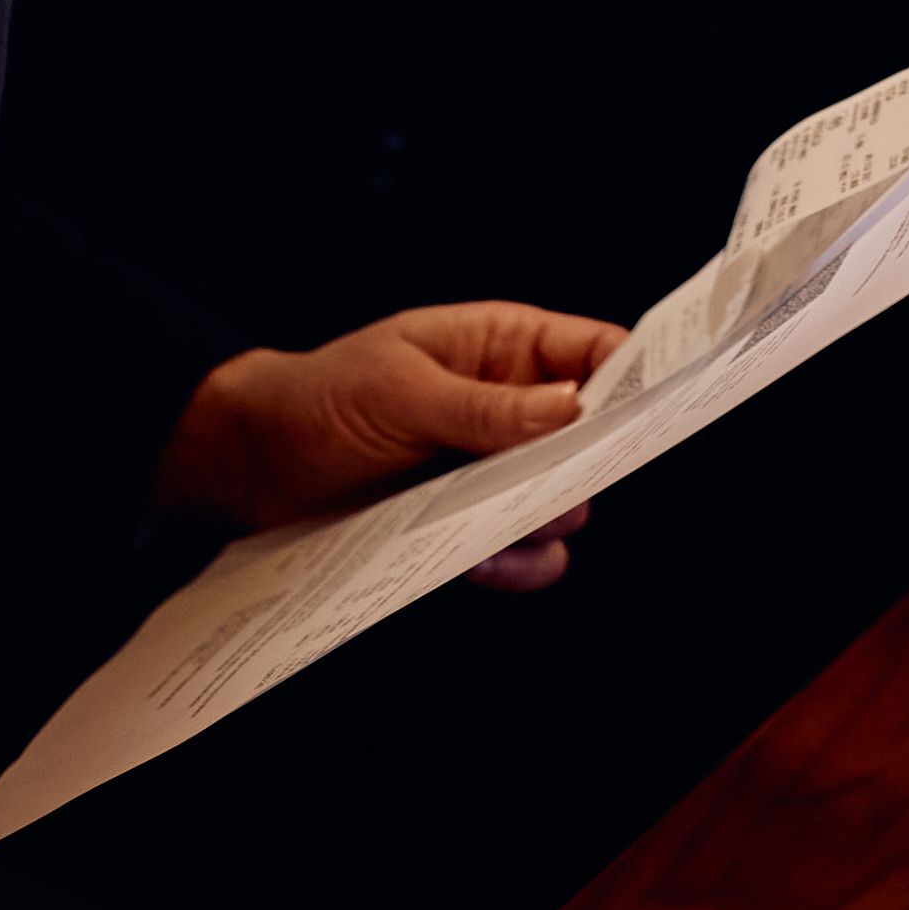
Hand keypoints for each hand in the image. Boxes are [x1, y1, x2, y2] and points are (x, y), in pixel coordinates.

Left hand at [157, 300, 631, 586]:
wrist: (248, 465)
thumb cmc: (318, 399)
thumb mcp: (400, 389)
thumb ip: (486, 406)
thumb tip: (572, 408)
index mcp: (501, 347)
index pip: (595, 353)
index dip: (636, 376)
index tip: (660, 409)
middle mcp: (508, 409)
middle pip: (590, 437)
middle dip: (589, 465)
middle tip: (570, 490)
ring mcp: (488, 469)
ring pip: (560, 502)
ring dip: (548, 521)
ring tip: (515, 527)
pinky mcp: (463, 524)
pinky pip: (519, 549)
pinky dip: (515, 561)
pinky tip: (485, 561)